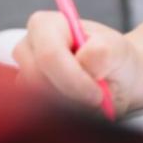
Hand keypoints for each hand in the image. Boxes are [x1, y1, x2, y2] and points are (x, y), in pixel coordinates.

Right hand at [13, 10, 138, 113]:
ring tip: (89, 97)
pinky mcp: (25, 101)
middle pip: (37, 82)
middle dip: (70, 95)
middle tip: (97, 98)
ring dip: (67, 107)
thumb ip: (104, 50)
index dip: (72, 79)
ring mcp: (24, 76)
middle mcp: (27, 49)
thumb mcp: (118, 50)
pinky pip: (38, 117)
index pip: (49, 55)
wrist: (118, 79)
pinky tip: (79, 107)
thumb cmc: (115, 59)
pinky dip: (61, 117)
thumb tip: (84, 58)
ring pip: (37, 102)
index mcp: (46, 25)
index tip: (97, 95)